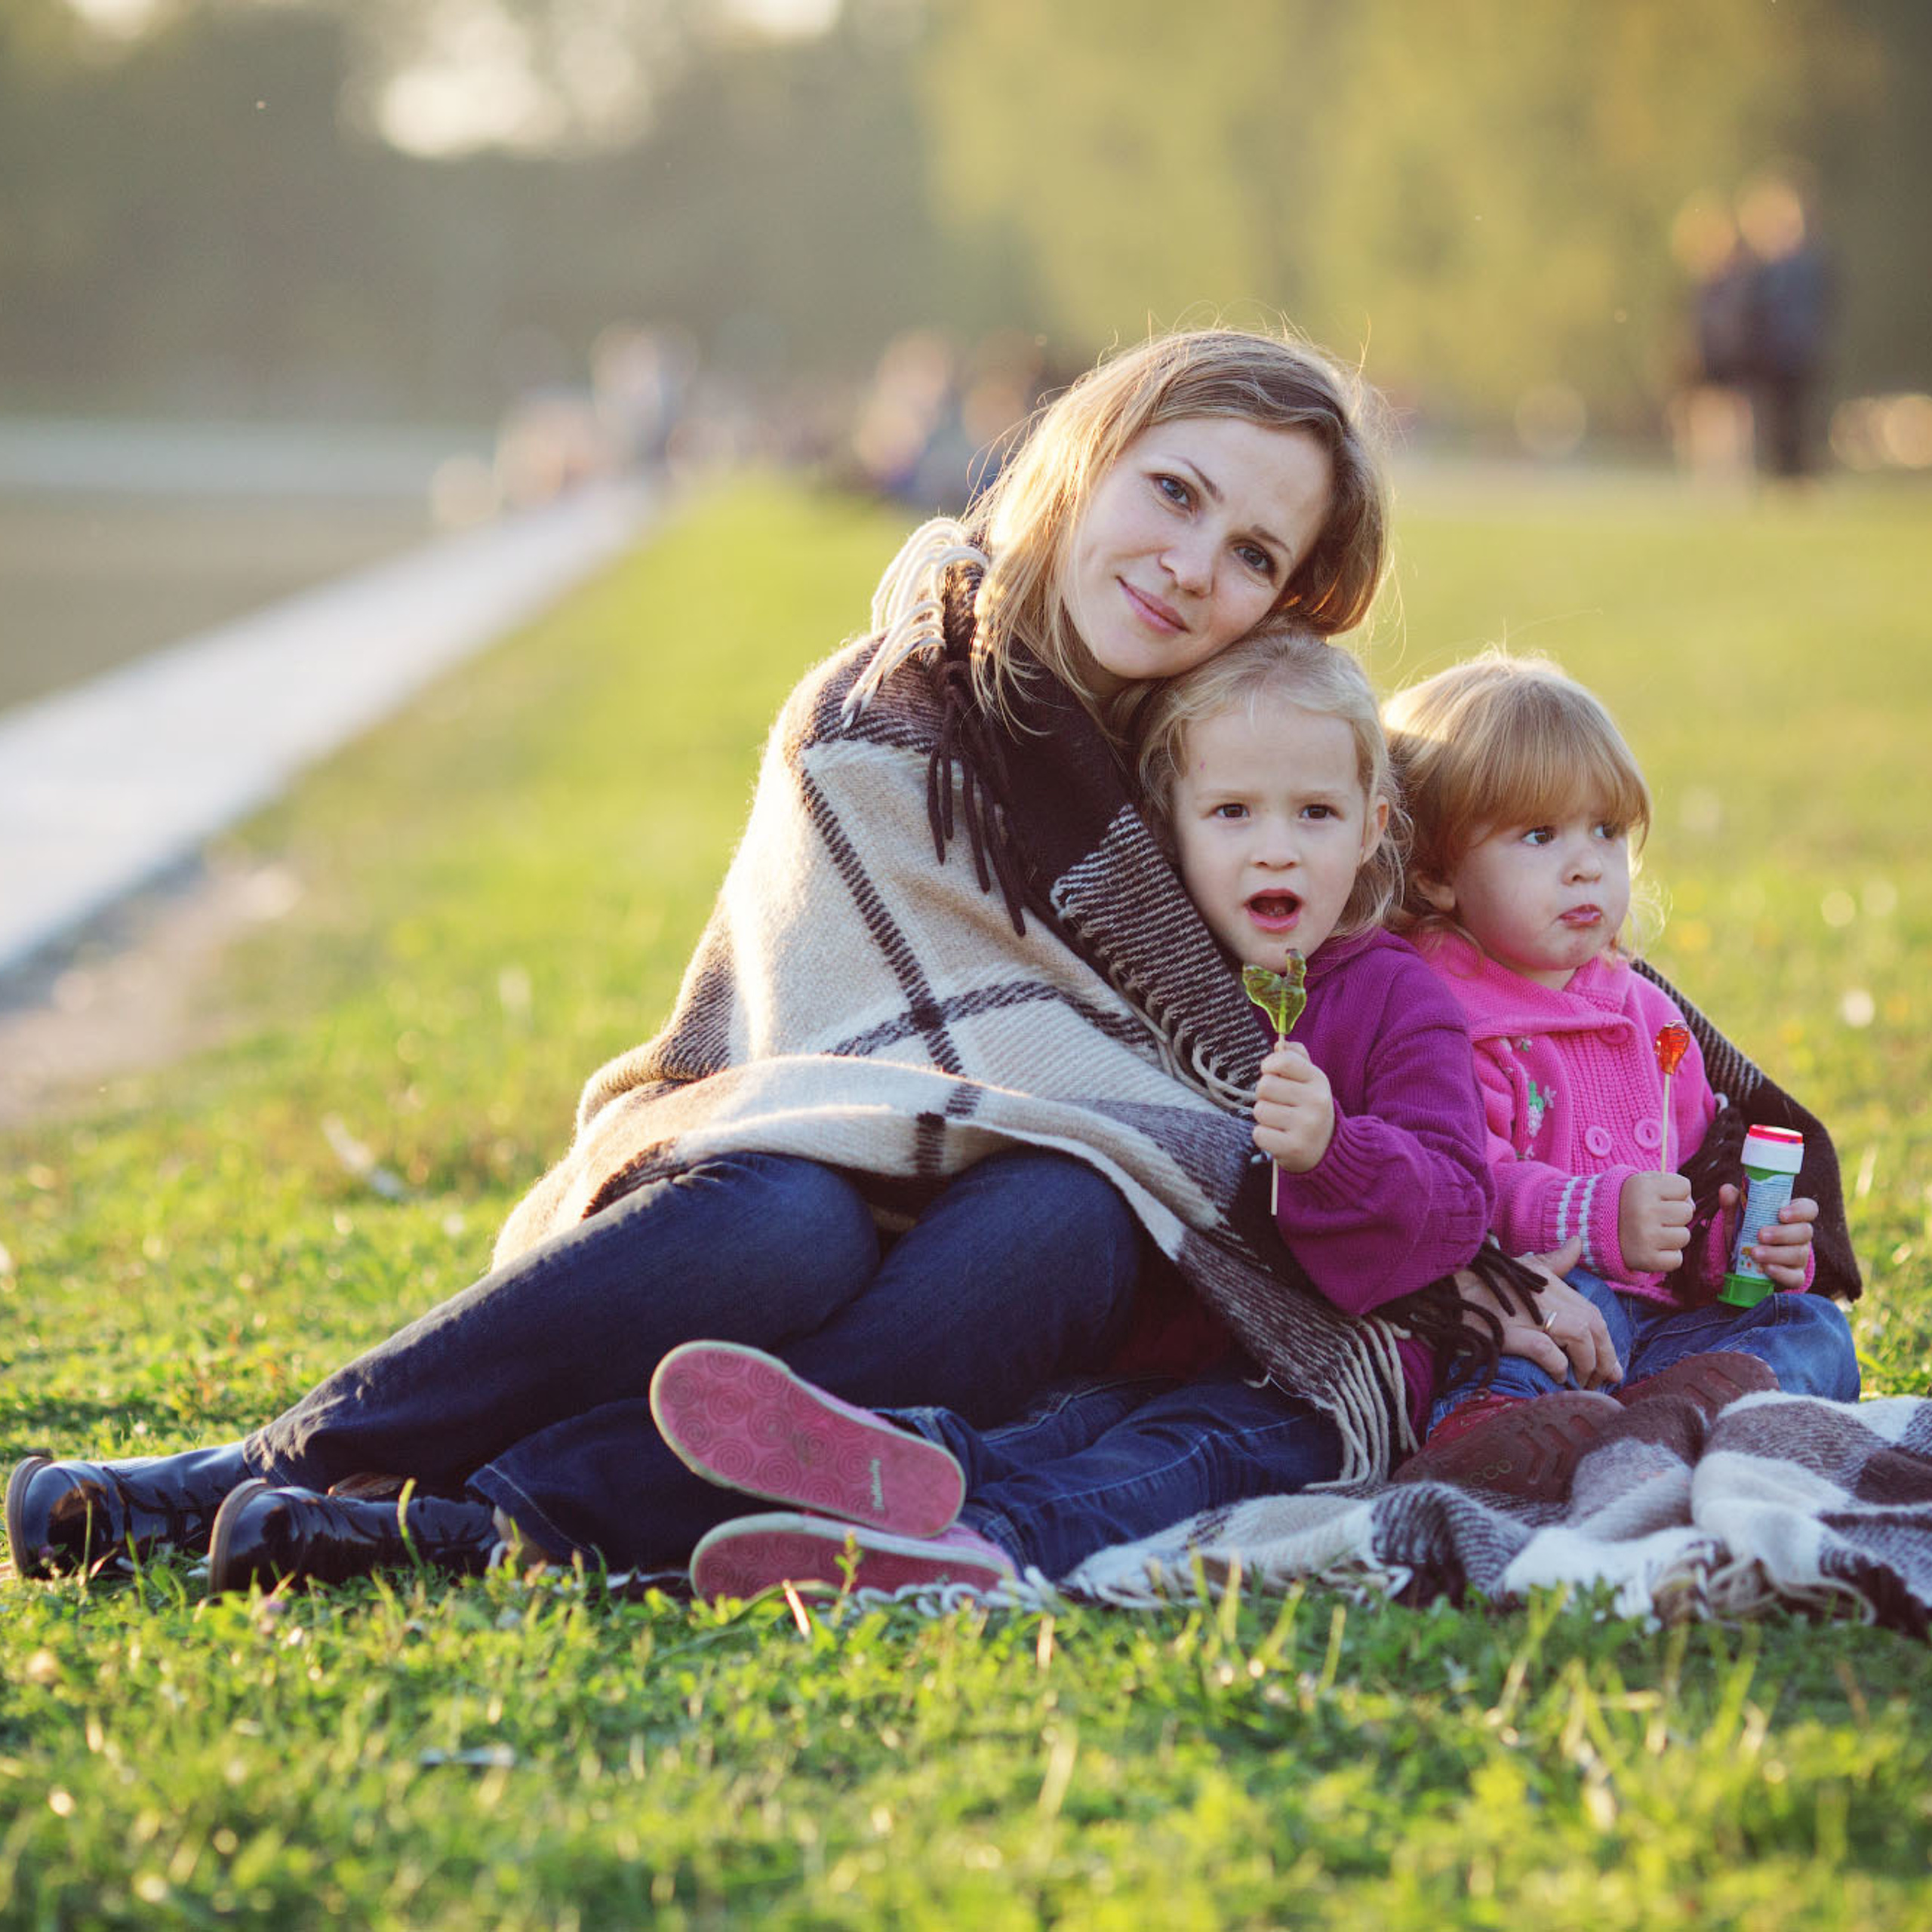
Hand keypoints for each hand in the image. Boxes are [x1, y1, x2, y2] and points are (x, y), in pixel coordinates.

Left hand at [1252, 1042, 1334, 1174]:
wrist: (1327, 1151)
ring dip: (1264, 1117)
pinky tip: (1279, 1137)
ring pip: (1260, 1110)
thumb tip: (1280, 1044)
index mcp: (1319, 1081)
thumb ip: (1297, 1059)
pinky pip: (1259, 1133)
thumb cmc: (1310, 1109)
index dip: (1269, 1065)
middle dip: (1265, 1095)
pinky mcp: (1294, 1148)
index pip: (1284, 1060)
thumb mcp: (1311, 1082)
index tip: (1270, 1072)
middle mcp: (1316, 1102)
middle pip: (1265, 1085)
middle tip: (1278, 1103)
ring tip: (1280, 1122)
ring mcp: (1306, 1127)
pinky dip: (1264, 1135)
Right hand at [1453, 1237, 1623, 1388]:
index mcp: (1549, 1283)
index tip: (1611, 1365)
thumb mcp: (1519, 1266)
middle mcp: (1543, 1296)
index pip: (1592, 1312)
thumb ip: (1553, 1261)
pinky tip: (1559, 1376)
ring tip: (1583, 1382)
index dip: (1607, 1340)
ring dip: (1587, 1362)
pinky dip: (1558, 1365)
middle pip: (1591, 1325)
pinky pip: (1546, 1350)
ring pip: (1578, 1336)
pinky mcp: (1508, 1332)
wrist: (1442, 1290)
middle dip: (1605, 1355)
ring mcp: (1526, 1314)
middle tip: (1605, 1380)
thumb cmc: (1480, 1281)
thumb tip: (1577, 1242)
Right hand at [1618, 1171, 1693, 1273]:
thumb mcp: (1644, 1183)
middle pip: (1686, 1212)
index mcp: (1642, 1186)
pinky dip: (1666, 1256)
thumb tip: (1692, 1206)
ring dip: (1671, 1236)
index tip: (1654, 1198)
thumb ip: (1672, 1185)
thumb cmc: (1629, 1203)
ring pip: (1684, 1236)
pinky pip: (1676, 1259)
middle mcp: (1643, 1210)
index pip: (1684, 1186)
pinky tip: (1650, 1249)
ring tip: (1651, 1233)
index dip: (1672, 1193)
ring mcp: (1645, 1236)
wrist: (1595, 1230)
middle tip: (1653, 1218)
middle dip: (1674, 1215)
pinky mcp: (1646, 1259)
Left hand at [1721, 1184, 1816, 1288]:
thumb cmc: (1748, 1233)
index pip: (1809, 1209)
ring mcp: (1800, 1257)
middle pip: (1805, 1232)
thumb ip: (1734, 1203)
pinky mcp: (1794, 1276)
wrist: (1745, 1262)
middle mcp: (1801, 1236)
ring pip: (1798, 1254)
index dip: (1799, 1210)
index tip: (1780, 1213)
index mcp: (1793, 1216)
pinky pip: (1795, 1277)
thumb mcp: (1739, 1217)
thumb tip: (1727, 1190)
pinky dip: (1781, 1273)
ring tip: (1754, 1253)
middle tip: (1761, 1234)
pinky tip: (1766, 1268)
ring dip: (1776, 1253)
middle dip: (1782, 1233)